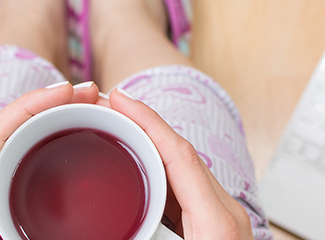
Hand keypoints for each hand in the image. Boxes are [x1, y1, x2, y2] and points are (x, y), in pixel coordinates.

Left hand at [0, 81, 101, 239]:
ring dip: (41, 121)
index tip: (70, 91)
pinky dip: (36, 144)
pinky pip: (7, 161)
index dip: (32, 103)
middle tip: (89, 95)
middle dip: (44, 103)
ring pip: (5, 143)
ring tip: (81, 111)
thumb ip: (36, 232)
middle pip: (1, 129)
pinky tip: (61, 145)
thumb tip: (102, 230)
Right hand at [109, 89, 253, 239]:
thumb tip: (98, 231)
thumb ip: (140, 235)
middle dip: (143, 127)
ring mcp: (224, 216)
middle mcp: (226, 211)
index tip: (119, 98)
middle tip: (106, 110)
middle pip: (181, 154)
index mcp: (216, 221)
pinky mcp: (217, 223)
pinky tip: (136, 170)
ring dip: (149, 148)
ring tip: (114, 132)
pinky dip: (159, 173)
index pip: (179, 155)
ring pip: (183, 169)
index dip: (147, 121)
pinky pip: (186, 188)